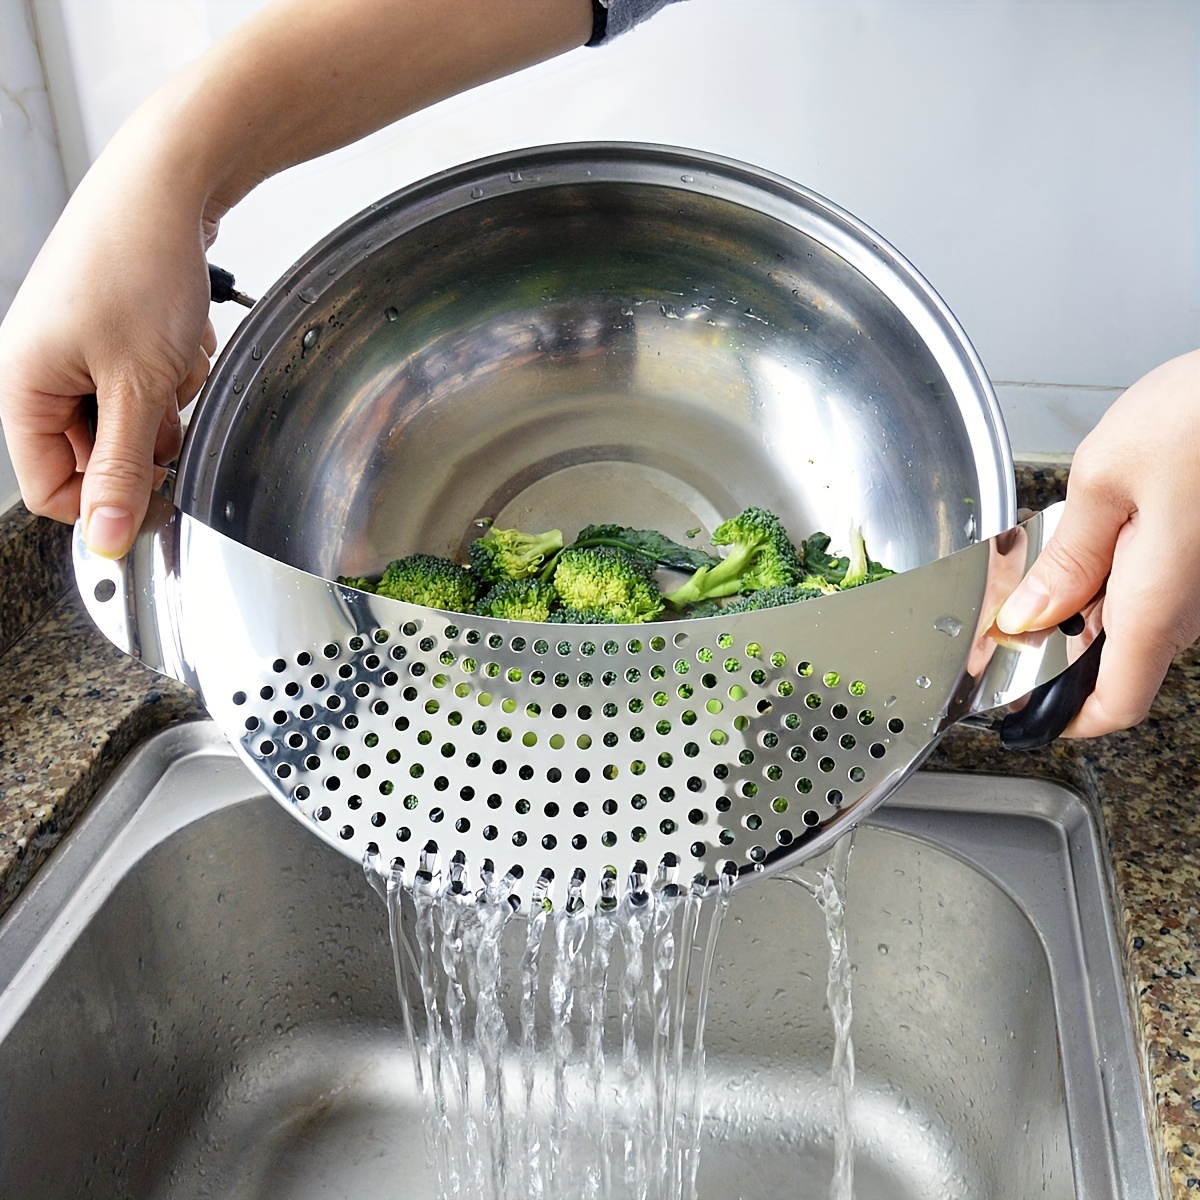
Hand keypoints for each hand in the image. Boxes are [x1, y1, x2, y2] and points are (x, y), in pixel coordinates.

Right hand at [0, 133, 215, 556]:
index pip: (51, 488)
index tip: (158, 499)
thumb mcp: (139, 386)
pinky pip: (147, 380)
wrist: (169, 183)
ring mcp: (75, 346)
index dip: (107, 502)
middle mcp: (40, 368)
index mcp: (22, 385)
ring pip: (132, 416)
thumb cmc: (140, 265)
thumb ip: (124, 468)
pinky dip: (174, 366)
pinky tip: (181, 331)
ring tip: (175, 354)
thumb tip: (107, 537)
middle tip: (169, 399)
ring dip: (167, 397)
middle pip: (98, 451)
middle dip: (147, 434)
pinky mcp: (110, 330)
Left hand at [997, 348, 1199, 736]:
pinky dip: (1115, 570)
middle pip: (1115, 661)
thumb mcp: (1103, 482)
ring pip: (1133, 620)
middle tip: (1015, 596)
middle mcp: (1189, 608)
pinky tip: (1100, 523)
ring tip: (1061, 540)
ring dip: (1086, 597)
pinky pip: (1155, 586)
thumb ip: (1064, 559)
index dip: (1064, 718)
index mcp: (1155, 605)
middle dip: (1059, 639)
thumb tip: (1027, 617)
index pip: (1115, 705)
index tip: (1019, 706)